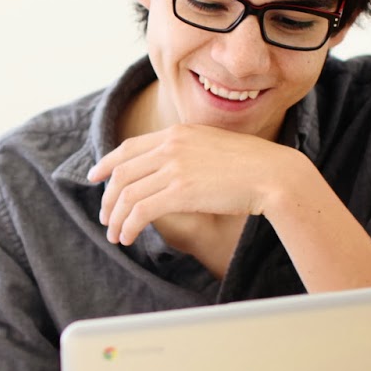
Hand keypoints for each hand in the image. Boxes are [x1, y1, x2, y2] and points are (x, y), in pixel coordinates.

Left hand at [87, 124, 298, 244]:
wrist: (274, 174)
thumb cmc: (252, 165)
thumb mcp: (213, 147)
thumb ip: (188, 153)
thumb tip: (169, 172)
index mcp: (177, 133)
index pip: (129, 147)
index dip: (108, 163)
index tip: (96, 177)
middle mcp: (170, 146)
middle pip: (122, 173)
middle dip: (108, 198)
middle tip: (106, 217)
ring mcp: (174, 167)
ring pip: (127, 194)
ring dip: (116, 218)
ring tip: (116, 234)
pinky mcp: (180, 191)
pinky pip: (140, 211)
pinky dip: (129, 226)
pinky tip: (128, 238)